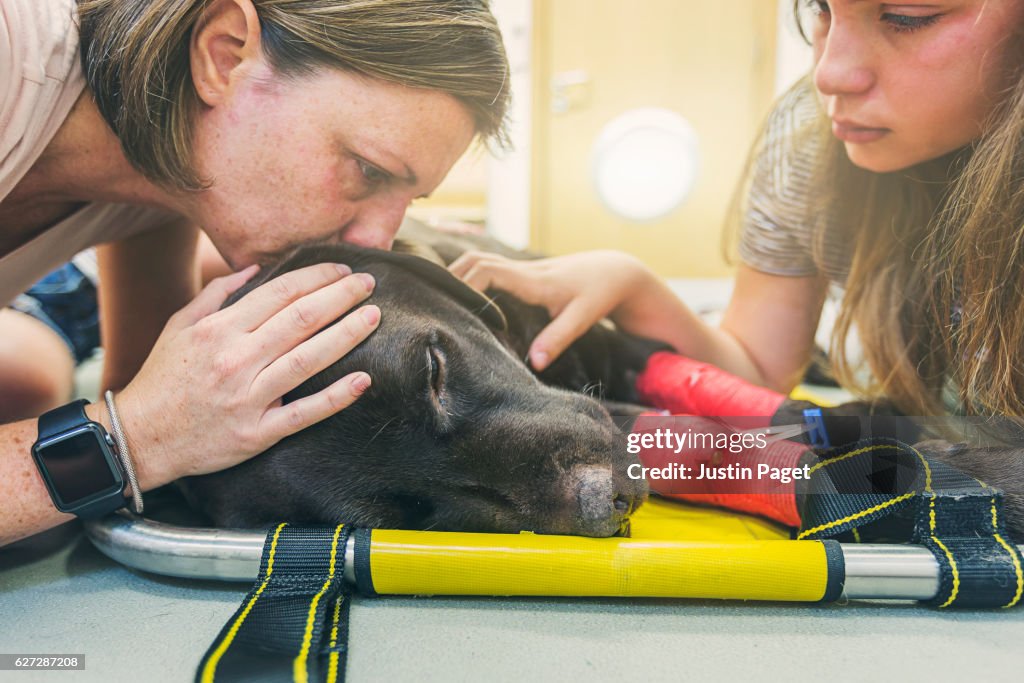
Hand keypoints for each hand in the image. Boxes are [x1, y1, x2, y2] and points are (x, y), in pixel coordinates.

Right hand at [111, 263, 380, 488]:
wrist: (140, 439)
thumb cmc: (163, 378)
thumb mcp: (179, 326)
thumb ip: (217, 294)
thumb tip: (256, 268)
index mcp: (219, 330)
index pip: (280, 293)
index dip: (316, 277)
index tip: (342, 269)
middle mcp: (236, 360)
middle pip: (300, 320)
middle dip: (340, 297)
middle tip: (369, 283)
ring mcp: (249, 398)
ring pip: (307, 359)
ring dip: (346, 335)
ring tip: (373, 317)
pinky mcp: (258, 433)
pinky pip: (304, 413)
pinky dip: (336, 397)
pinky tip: (363, 380)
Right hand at [448, 249, 651, 370]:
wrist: (615, 271)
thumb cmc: (598, 294)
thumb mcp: (582, 318)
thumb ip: (558, 339)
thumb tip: (534, 363)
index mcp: (532, 279)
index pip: (487, 271)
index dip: (465, 285)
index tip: (453, 308)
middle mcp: (522, 269)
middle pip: (474, 259)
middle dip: (450, 277)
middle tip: (431, 302)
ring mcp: (520, 268)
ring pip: (478, 259)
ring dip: (457, 274)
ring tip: (439, 299)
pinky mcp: (522, 273)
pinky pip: (488, 267)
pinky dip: (470, 276)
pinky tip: (460, 295)